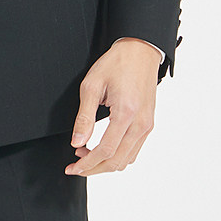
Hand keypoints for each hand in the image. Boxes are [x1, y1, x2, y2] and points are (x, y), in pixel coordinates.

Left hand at [66, 37, 157, 175]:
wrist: (139, 51)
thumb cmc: (116, 63)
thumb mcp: (92, 85)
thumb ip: (84, 117)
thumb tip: (77, 143)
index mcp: (126, 113)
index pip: (105, 151)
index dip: (87, 164)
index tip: (73, 167)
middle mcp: (140, 124)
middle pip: (117, 161)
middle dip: (94, 168)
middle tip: (76, 166)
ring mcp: (147, 125)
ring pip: (127, 160)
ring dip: (106, 163)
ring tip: (87, 155)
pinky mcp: (148, 124)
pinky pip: (134, 150)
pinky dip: (118, 156)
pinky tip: (103, 150)